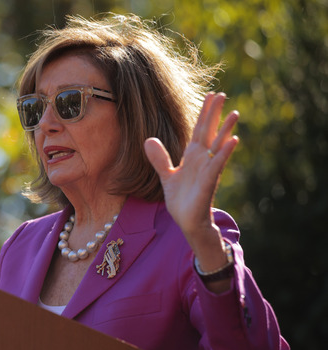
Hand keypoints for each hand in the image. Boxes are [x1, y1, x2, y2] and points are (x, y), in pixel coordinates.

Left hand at [144, 92, 238, 290]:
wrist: (187, 221)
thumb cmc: (181, 198)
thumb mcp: (167, 175)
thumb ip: (160, 158)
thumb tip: (148, 140)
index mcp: (192, 156)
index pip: (199, 129)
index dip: (204, 113)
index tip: (211, 95)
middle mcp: (202, 159)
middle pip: (209, 132)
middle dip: (214, 114)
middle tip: (222, 94)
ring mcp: (207, 169)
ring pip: (218, 145)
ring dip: (226, 130)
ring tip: (235, 113)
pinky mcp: (208, 181)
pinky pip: (217, 164)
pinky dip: (224, 152)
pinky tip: (233, 140)